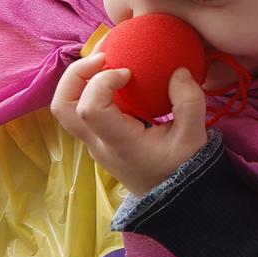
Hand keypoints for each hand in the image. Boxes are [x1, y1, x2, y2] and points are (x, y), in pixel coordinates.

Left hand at [50, 52, 209, 195]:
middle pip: (62, 107)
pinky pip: (81, 108)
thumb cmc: (181, 170)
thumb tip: (178, 71)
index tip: (128, 72)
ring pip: (66, 108)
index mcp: (118, 143)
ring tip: (107, 61)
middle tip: (105, 56)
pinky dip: (91, 86)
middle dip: (76, 74)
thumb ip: (189, 103)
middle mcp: (98, 143)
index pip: (89, 109)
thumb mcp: (194, 139)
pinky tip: (116, 75)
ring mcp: (94, 142)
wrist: (172, 200)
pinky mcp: (98, 138)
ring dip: (80, 79)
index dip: (102, 82)